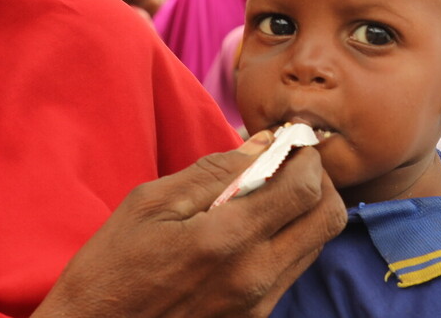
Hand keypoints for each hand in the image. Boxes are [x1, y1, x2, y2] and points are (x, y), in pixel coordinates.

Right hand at [33, 133, 346, 317]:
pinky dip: (287, 239)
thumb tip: (264, 144)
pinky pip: (292, 269)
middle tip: (288, 163)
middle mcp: (257, 277)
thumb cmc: (111, 268)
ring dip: (305, 211)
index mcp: (228, 241)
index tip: (289, 139)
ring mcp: (259, 304)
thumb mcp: (150, 205)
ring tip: (268, 192)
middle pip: (329, 218)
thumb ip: (214, 172)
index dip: (305, 154)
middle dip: (319, 180)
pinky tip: (252, 227)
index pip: (304, 188)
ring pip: (317, 245)